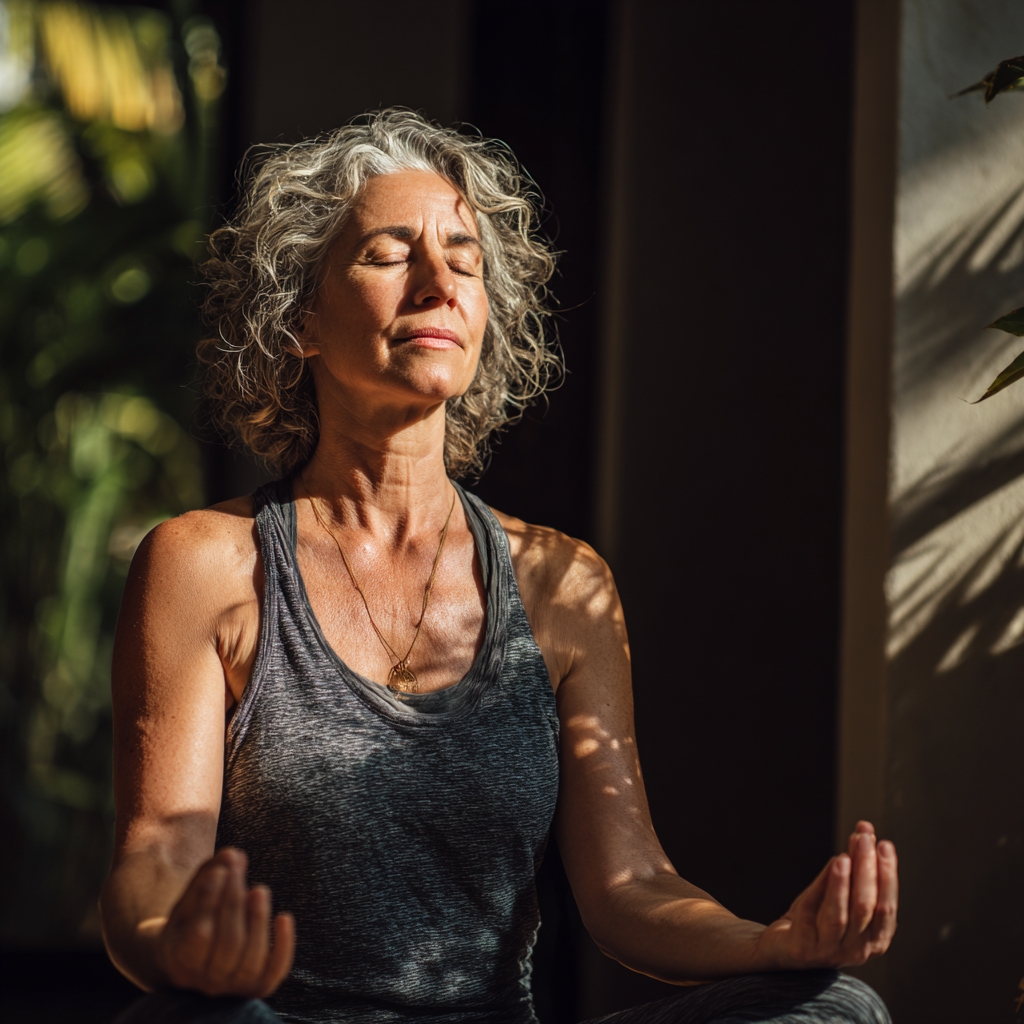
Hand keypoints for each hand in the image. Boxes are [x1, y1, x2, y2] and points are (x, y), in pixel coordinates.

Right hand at [155, 848, 294, 996]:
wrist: (195, 960)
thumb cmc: (191, 922)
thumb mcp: (189, 901)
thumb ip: (207, 876)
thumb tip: (231, 854)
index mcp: (181, 961)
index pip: (198, 935)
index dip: (209, 902)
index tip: (219, 871)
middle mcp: (207, 981)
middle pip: (229, 944)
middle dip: (235, 901)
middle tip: (239, 867)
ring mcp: (234, 987)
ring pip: (251, 959)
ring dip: (258, 920)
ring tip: (259, 889)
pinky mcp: (259, 986)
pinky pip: (275, 971)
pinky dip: (284, 945)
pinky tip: (285, 916)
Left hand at [754, 821, 897, 969]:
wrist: (783, 945)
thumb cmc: (818, 916)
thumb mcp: (839, 891)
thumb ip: (854, 865)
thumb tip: (865, 831)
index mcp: (875, 939)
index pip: (887, 907)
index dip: (888, 875)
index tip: (884, 845)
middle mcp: (857, 950)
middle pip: (866, 907)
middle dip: (867, 870)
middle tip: (864, 839)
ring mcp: (830, 951)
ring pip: (841, 915)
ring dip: (843, 882)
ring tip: (844, 856)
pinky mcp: (803, 948)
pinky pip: (813, 915)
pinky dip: (822, 889)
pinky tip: (828, 867)